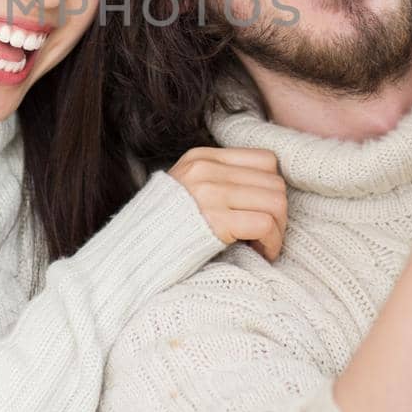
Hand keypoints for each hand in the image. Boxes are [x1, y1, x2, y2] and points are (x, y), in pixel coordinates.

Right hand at [167, 147, 288, 260]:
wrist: (131, 252)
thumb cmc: (163, 227)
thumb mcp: (186, 188)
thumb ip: (218, 179)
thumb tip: (264, 188)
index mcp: (202, 157)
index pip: (265, 160)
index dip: (272, 188)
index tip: (263, 211)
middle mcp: (207, 170)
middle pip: (275, 183)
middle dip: (280, 213)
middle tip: (267, 235)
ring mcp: (211, 193)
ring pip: (276, 202)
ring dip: (279, 229)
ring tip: (264, 245)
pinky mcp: (215, 220)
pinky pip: (265, 224)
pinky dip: (272, 242)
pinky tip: (261, 253)